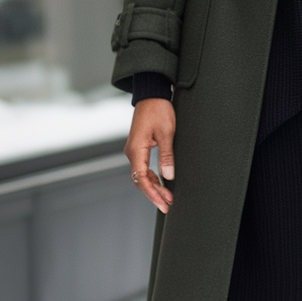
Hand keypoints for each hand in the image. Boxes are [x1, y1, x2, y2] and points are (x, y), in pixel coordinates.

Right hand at [124, 98, 175, 213]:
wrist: (151, 95)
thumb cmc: (159, 111)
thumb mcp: (167, 133)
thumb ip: (167, 156)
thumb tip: (168, 176)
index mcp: (136, 150)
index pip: (142, 179)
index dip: (152, 194)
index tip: (163, 203)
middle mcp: (132, 153)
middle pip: (140, 180)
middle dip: (154, 194)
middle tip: (168, 205)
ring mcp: (135, 151)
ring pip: (142, 175)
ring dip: (155, 187)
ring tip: (168, 197)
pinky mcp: (139, 148)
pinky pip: (143, 167)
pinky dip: (153, 177)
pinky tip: (163, 184)